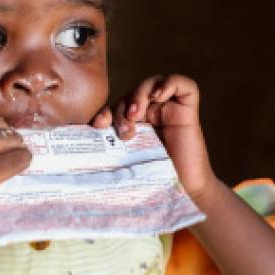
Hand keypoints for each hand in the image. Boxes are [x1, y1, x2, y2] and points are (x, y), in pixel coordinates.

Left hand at [91, 74, 217, 197]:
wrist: (182, 191)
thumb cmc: (155, 180)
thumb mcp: (126, 159)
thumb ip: (112, 146)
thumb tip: (86, 137)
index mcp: (137, 124)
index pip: (118, 105)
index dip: (106, 111)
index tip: (99, 125)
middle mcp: (153, 114)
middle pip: (132, 93)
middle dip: (123, 108)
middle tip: (125, 130)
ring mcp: (170, 111)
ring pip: (153, 83)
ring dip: (140, 94)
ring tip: (137, 114)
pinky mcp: (188, 112)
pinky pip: (184, 85)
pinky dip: (169, 84)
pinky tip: (158, 96)